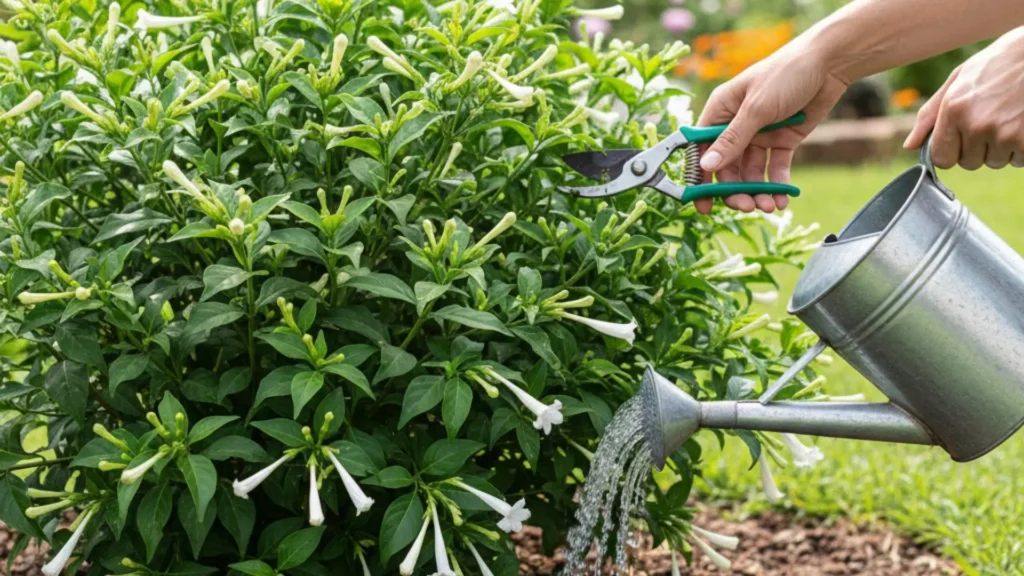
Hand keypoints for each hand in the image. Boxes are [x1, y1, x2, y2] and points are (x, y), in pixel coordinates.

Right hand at [694, 38, 848, 213]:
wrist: (829, 63)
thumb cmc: (786, 73)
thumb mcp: (756, 108)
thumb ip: (732, 139)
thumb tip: (707, 165)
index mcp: (721, 111)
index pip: (702, 149)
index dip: (700, 177)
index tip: (702, 203)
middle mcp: (737, 125)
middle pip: (728, 166)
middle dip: (735, 189)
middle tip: (746, 206)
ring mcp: (760, 134)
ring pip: (751, 172)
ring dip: (757, 191)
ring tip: (768, 205)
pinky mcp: (782, 141)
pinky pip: (775, 168)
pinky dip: (777, 185)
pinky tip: (782, 199)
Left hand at [904, 27, 1023, 168]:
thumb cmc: (1000, 62)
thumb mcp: (959, 79)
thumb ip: (930, 115)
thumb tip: (909, 146)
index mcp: (954, 110)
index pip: (942, 158)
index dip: (952, 151)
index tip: (962, 138)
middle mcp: (976, 124)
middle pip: (969, 163)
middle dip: (978, 148)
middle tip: (992, 120)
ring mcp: (1004, 134)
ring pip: (996, 162)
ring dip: (1002, 147)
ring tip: (1011, 117)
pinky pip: (1019, 160)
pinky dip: (1022, 147)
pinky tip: (1023, 123)